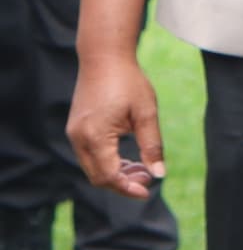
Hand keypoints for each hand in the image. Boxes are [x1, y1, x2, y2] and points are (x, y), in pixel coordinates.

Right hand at [68, 53, 163, 200]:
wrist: (104, 58)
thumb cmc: (128, 82)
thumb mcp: (146, 114)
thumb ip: (152, 146)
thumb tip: (159, 174)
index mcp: (95, 136)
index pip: (109, 176)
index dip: (128, 187)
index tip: (148, 191)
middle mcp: (79, 138)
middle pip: (98, 176)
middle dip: (123, 183)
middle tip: (148, 178)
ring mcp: (74, 134)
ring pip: (92, 167)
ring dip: (116, 173)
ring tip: (142, 168)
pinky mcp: (76, 129)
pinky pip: (90, 155)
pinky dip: (107, 162)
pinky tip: (128, 159)